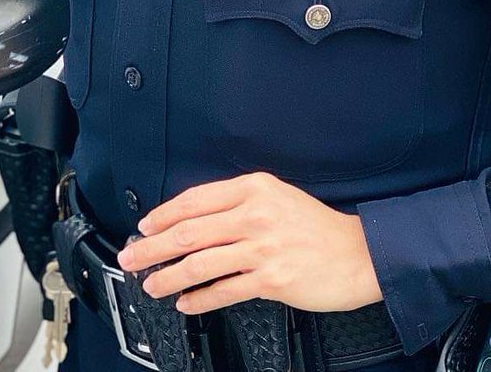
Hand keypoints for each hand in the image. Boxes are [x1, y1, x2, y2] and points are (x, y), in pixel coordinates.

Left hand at [116, 171, 382, 314]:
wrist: (358, 254)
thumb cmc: (316, 227)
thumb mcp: (277, 197)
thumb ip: (240, 203)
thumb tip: (195, 219)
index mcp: (254, 188)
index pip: (195, 199)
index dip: (163, 215)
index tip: (144, 227)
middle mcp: (255, 214)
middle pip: (189, 231)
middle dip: (154, 247)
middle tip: (132, 257)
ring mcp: (262, 247)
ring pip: (200, 262)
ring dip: (170, 276)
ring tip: (152, 285)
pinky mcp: (271, 279)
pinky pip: (224, 290)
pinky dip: (200, 298)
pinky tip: (187, 303)